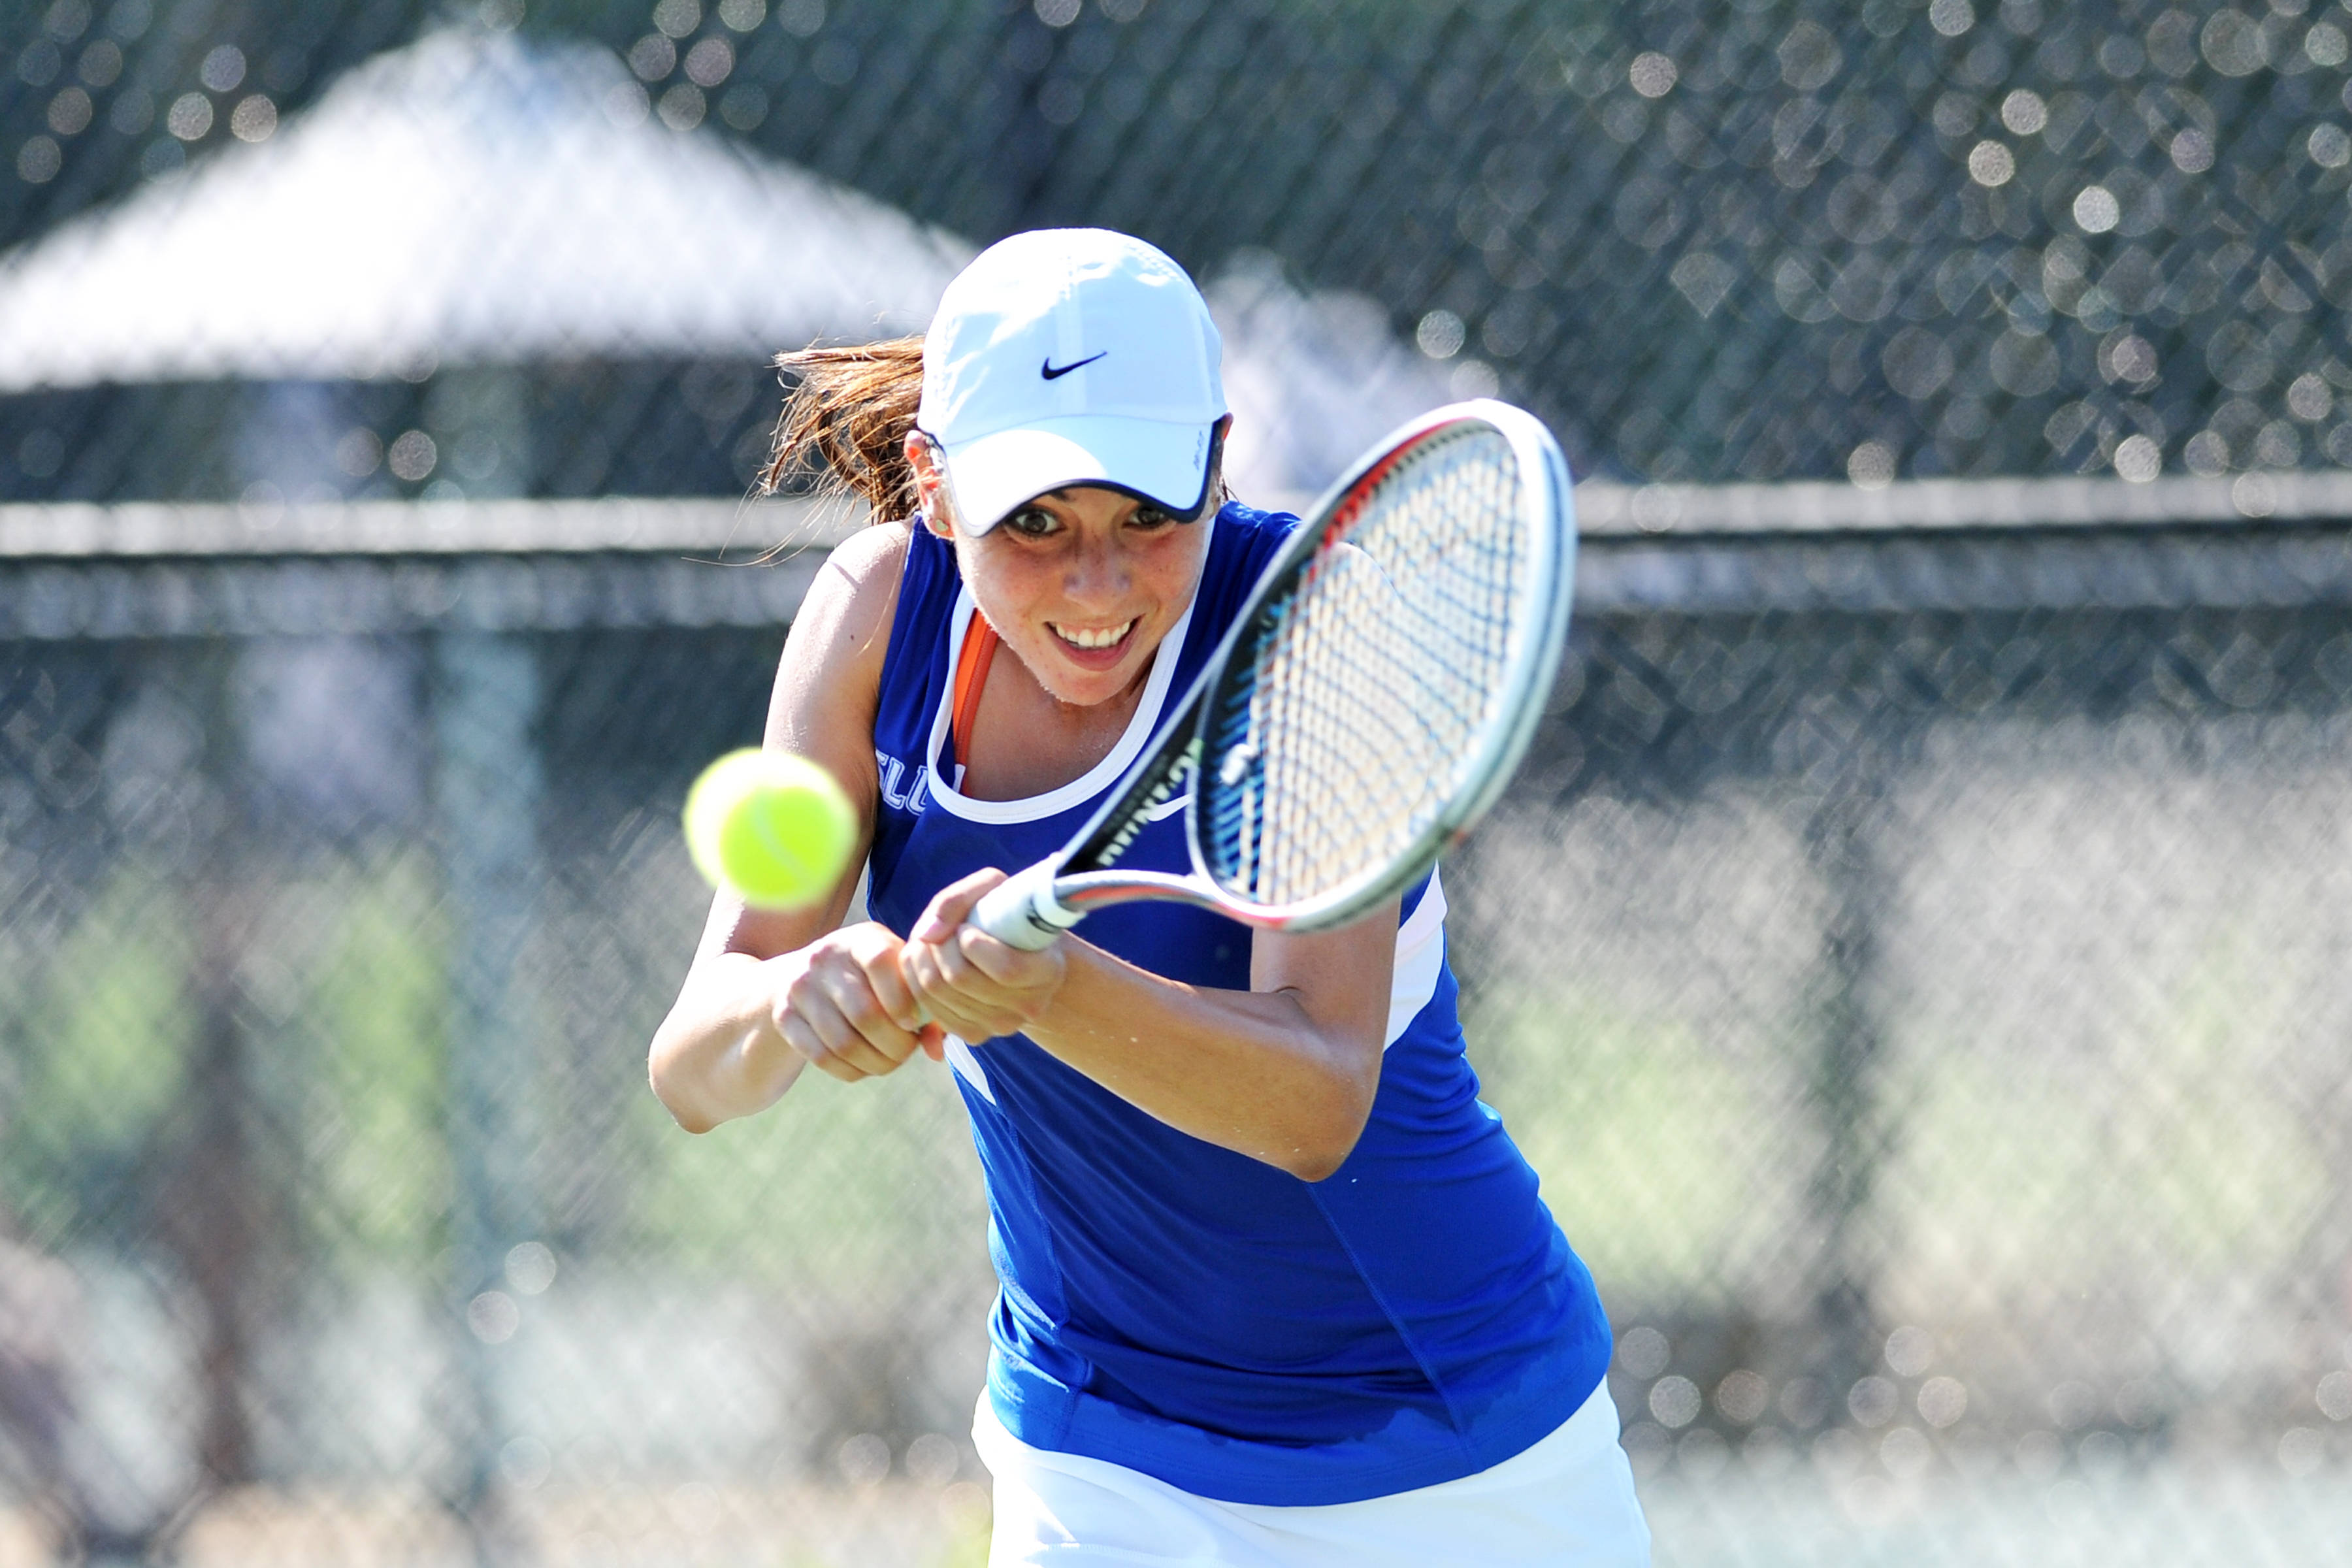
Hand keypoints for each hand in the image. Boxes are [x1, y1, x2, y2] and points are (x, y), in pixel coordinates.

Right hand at [768, 921, 943, 1082]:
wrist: (806, 974)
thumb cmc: (872, 978)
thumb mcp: (896, 974)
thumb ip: (923, 1005)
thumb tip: (937, 1051)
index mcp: (861, 939)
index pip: (880, 962)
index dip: (902, 1000)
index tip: (914, 1023)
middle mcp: (825, 957)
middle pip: (864, 1014)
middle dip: (895, 1045)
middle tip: (906, 1052)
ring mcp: (800, 987)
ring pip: (843, 1043)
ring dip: (875, 1063)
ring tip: (890, 1061)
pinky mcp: (785, 1016)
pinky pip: (822, 1058)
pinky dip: (851, 1070)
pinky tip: (865, 1066)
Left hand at [901, 869, 1067, 1043]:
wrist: (1019, 953)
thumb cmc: (1008, 916)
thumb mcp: (994, 890)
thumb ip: (959, 899)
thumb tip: (927, 934)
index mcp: (1047, 970)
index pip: (1005, 968)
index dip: (971, 942)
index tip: (966, 927)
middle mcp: (1029, 1005)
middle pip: (960, 978)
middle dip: (938, 947)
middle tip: (940, 932)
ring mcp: (1002, 1025)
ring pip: (938, 993)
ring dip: (921, 960)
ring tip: (930, 943)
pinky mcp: (976, 1035)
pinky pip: (930, 1010)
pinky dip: (917, 982)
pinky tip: (926, 964)